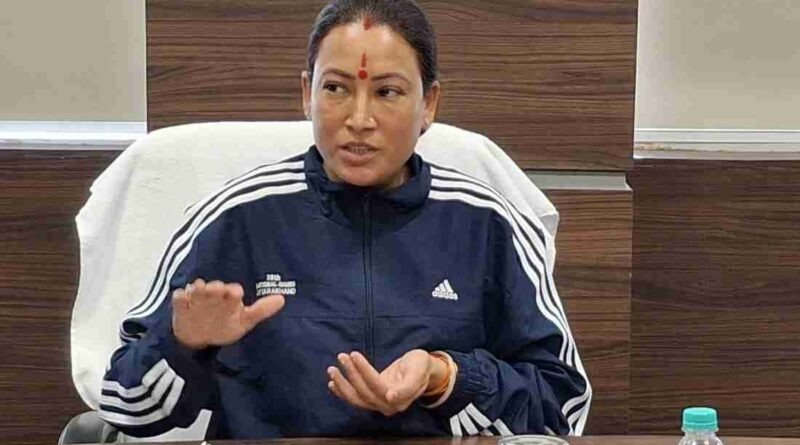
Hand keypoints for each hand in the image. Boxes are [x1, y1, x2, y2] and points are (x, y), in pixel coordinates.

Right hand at [172, 278, 284, 349]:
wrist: (199, 336)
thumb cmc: (225, 323)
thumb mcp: (244, 320)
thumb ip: (262, 310)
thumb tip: (282, 299)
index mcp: (230, 298)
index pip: (232, 292)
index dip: (233, 291)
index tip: (235, 292)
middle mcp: (214, 295)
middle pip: (213, 288)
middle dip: (214, 288)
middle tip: (215, 288)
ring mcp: (196, 300)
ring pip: (196, 289)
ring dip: (197, 289)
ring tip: (198, 288)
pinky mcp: (181, 306)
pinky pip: (179, 299)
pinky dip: (180, 298)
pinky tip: (182, 297)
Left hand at [327, 349, 447, 415]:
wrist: (421, 370)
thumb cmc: (420, 366)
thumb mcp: (419, 370)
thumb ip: (408, 385)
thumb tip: (391, 397)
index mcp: (400, 399)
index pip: (376, 385)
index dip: (364, 371)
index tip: (354, 354)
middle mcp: (388, 405)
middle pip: (364, 392)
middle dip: (351, 374)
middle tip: (342, 355)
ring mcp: (379, 404)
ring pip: (357, 399)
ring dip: (342, 384)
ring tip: (332, 369)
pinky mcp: (373, 399)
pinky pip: (355, 399)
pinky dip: (342, 392)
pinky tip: (332, 383)